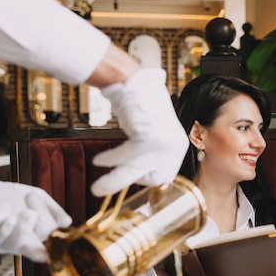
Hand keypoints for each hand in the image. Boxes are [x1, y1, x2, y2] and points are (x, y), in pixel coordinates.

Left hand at [0, 179, 71, 261]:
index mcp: (35, 236)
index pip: (49, 245)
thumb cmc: (9, 197)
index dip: (57, 249)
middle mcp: (20, 242)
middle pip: (37, 241)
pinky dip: (5, 230)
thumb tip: (67, 223)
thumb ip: (53, 209)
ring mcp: (2, 241)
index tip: (64, 245)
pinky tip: (11, 219)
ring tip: (30, 213)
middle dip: (42, 223)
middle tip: (35, 203)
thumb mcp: (37, 197)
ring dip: (25, 228)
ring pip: (16, 242)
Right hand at [91, 68, 188, 195]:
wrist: (134, 82)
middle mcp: (174, 145)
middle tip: (105, 193)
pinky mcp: (148, 136)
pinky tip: (99, 161)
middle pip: (151, 178)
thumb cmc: (141, 107)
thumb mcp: (155, 133)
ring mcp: (163, 141)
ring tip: (97, 188)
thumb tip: (139, 175)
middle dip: (125, 186)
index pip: (164, 176)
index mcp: (178, 146)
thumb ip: (151, 153)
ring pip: (135, 170)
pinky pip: (126, 156)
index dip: (145, 178)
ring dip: (113, 182)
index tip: (131, 177)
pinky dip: (111, 160)